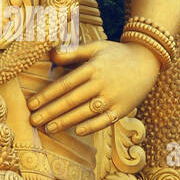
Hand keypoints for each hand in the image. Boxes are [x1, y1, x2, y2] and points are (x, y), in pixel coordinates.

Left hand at [28, 41, 161, 136]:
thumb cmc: (116, 54)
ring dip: (66, 121)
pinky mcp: (123, 109)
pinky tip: (77, 131)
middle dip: (51, 112)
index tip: (32, 104)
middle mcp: (102, 83)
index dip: (47, 95)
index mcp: (93, 68)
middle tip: (33, 121)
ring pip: (86, 112)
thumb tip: (51, 55)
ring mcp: (113, 97)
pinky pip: (105, 121)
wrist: (148, 61)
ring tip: (49, 128)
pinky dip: (91, 126)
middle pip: (72, 100)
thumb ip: (73, 52)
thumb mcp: (95, 47)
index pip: (65, 84)